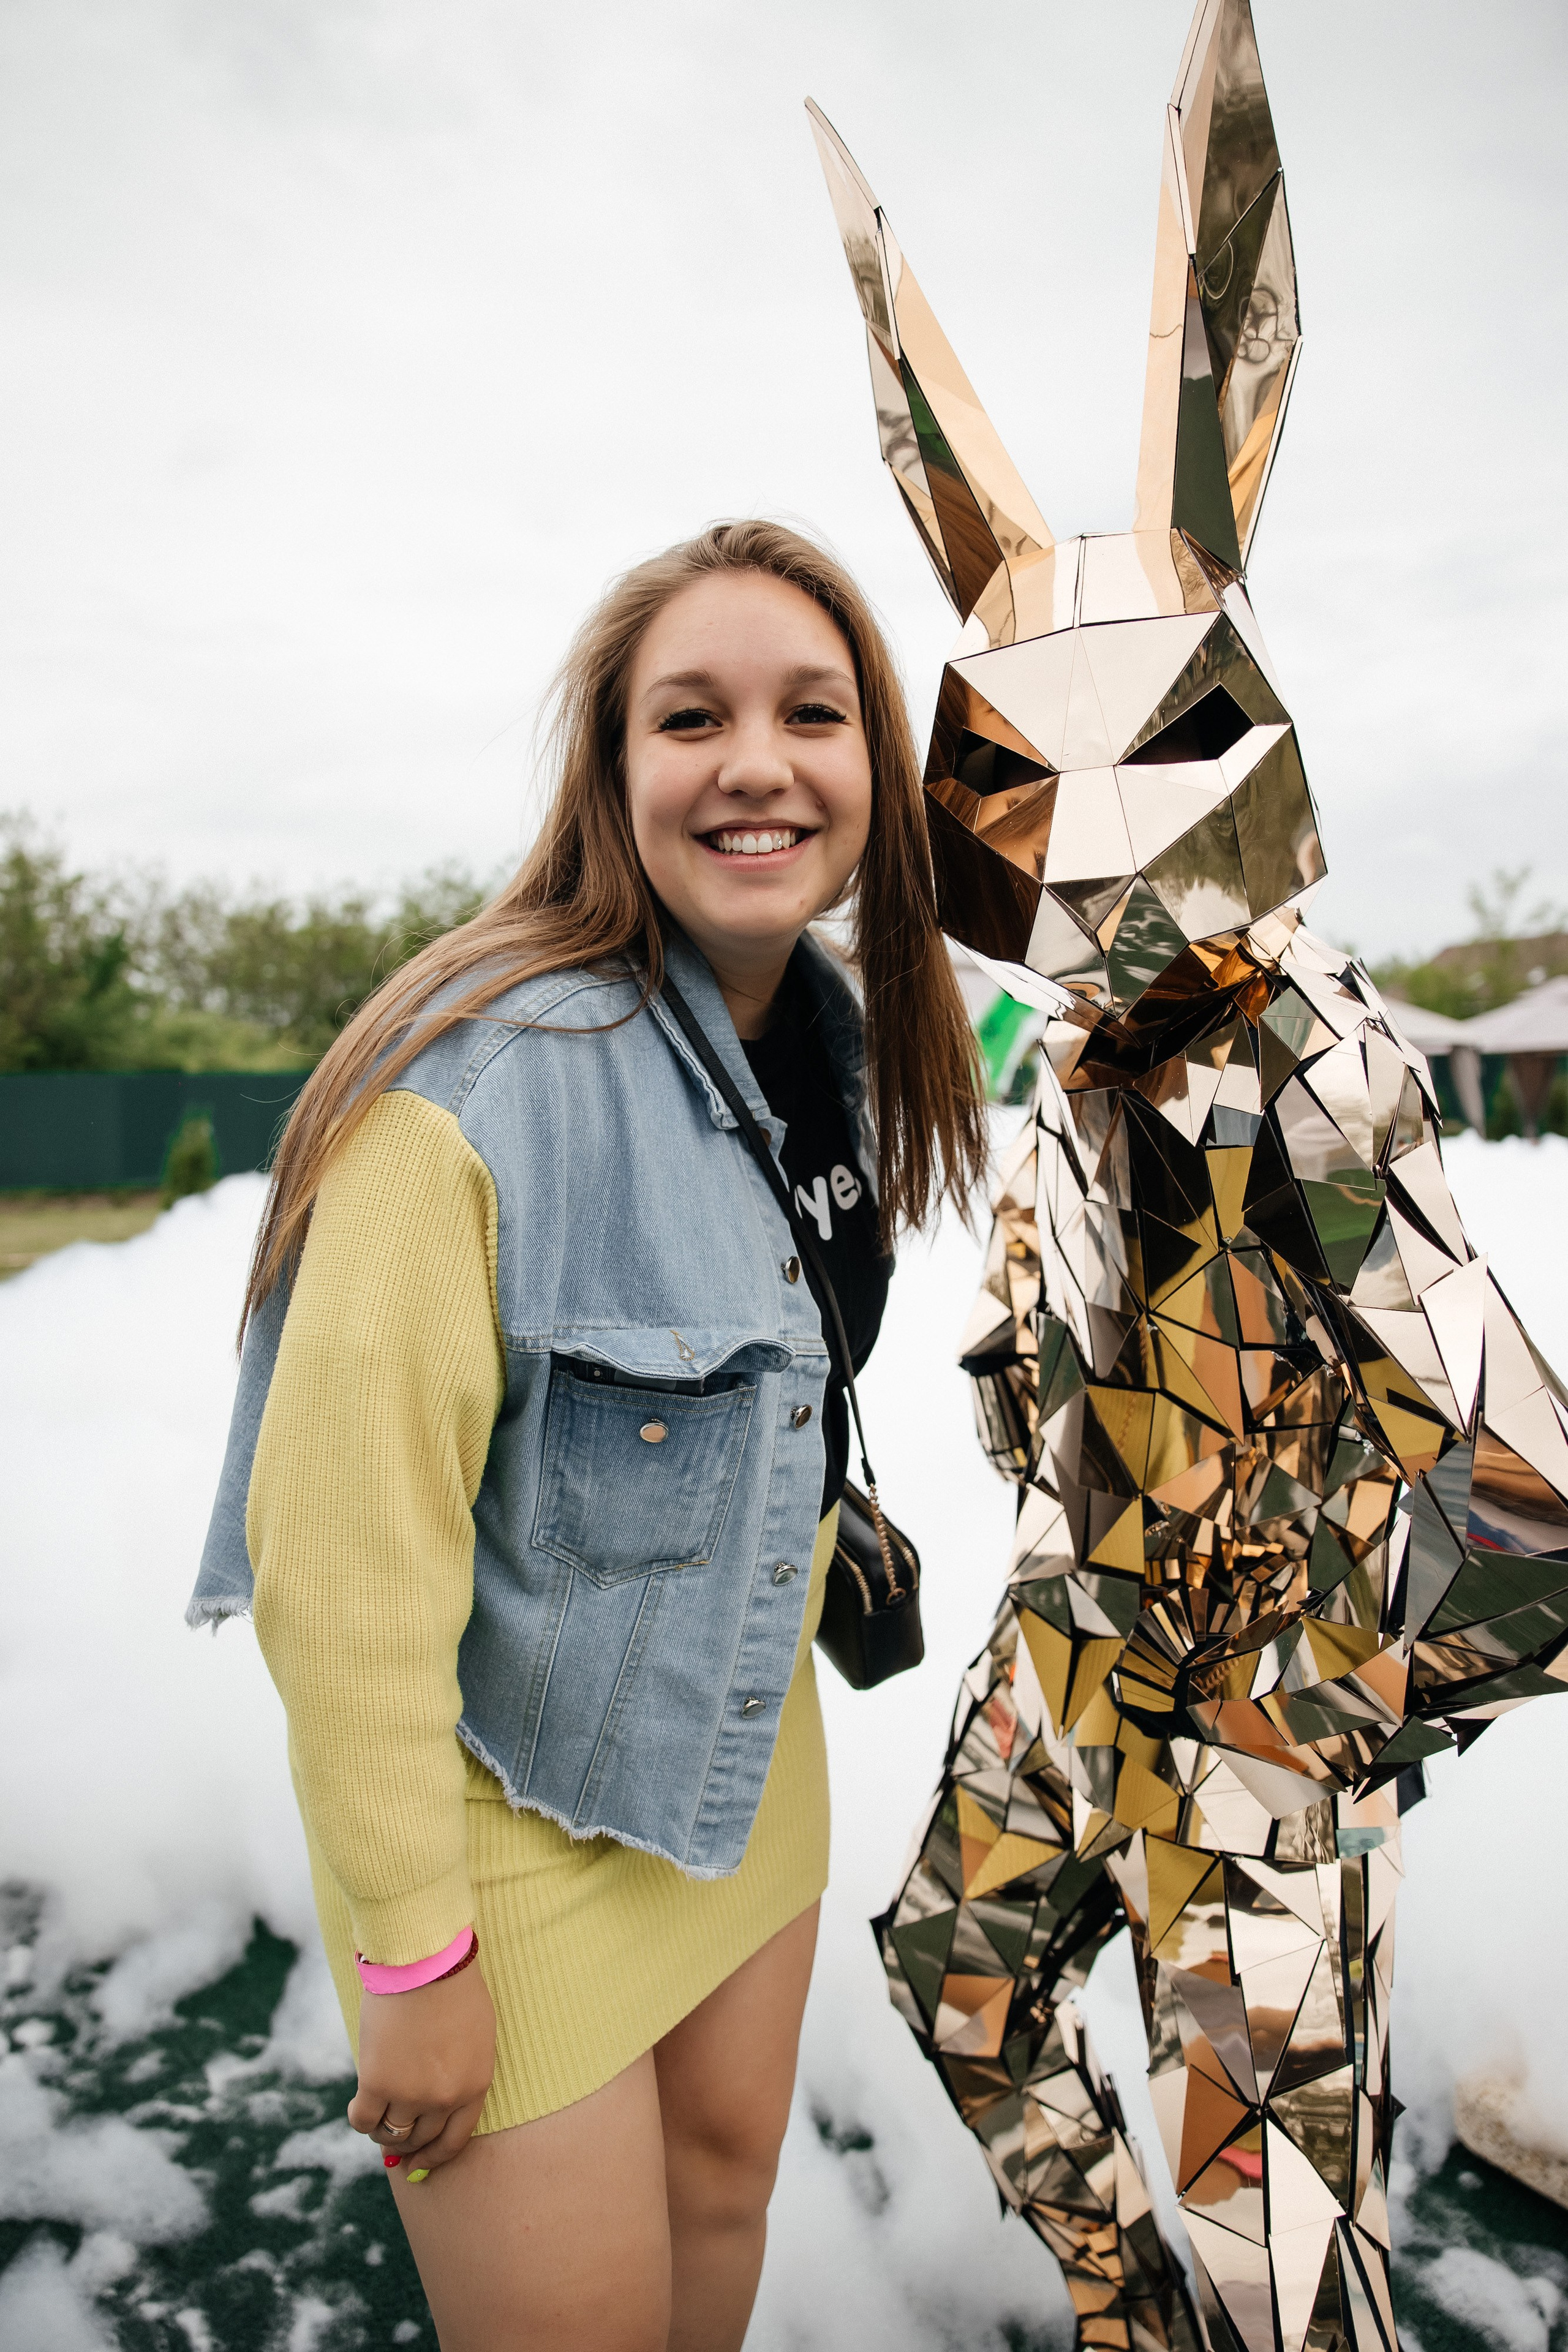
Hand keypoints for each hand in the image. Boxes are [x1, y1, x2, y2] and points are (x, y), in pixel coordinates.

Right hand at [347, 1950, 496, 2176]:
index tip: (419, 2165)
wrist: (424, 1960)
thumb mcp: (474, 2036)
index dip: (434, 2157)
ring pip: (391, 2132)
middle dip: (406, 2145)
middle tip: (392, 2145)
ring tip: (376, 2119)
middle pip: (421, 2138)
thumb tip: (438, 2107)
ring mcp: (411, 2093)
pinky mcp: (377, 2082)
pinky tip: (358, 2107)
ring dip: (382, 2131)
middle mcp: (445, 2098)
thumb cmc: (452, 1988)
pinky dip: (359, 2119)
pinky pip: (364, 2120)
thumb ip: (460, 2073)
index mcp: (475, 2085)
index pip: (455, 2140)